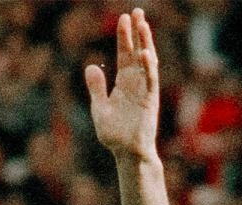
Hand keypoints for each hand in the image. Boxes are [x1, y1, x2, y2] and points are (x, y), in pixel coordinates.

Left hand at [84, 9, 159, 161]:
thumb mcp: (99, 108)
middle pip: (137, 52)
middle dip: (137, 32)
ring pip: (147, 61)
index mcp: (124, 83)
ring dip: (146, 43)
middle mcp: (136, 83)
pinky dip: (148, 66)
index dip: (124, 37)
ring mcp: (144, 90)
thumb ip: (97, 88)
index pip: (124, 54)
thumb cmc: (115, 135)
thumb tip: (91, 66)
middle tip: (137, 11)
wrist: (127, 153)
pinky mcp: (150, 100)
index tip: (123, 18)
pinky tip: (144, 52)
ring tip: (143, 24)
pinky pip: (150, 80)